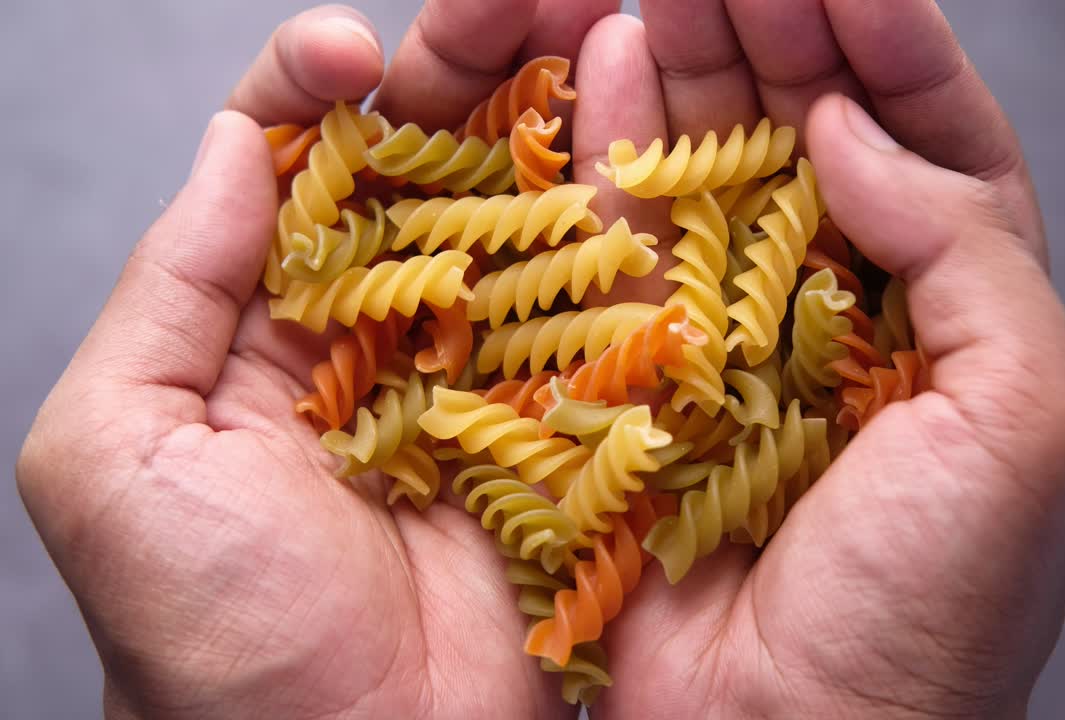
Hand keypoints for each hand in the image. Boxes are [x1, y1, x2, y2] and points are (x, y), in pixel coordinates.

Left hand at [16, 2, 616, 717]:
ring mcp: (490, 368)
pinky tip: (646, 128)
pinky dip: (625, 212)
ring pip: (524, 207)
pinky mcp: (575, 416)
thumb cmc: (215, 639)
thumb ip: (172, 290)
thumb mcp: (119, 454)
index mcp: (268, 324)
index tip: (357, 49)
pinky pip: (601, 298)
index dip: (323, 83)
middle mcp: (384, 329)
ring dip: (560, 107)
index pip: (298, 162)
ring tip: (599, 14)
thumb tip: (234, 145)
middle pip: (431, 161)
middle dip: (473, 61)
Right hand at [579, 2, 1064, 717]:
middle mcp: (846, 316)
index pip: (937, 146)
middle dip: (783, 36)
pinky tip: (609, 59)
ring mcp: (737, 338)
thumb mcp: (1028, 421)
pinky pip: (627, 238)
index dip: (895, 51)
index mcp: (959, 318)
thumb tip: (853, 130)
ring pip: (716, 170)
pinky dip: (615, 146)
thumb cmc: (932, 608)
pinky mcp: (642, 369)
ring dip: (695, 67)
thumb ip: (969, 252)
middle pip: (815, 137)